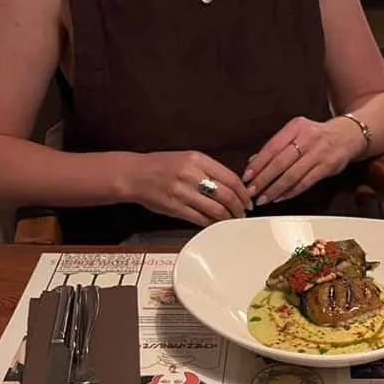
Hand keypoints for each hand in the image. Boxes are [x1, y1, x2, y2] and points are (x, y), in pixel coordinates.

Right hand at [124, 151, 252, 225]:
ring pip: (216, 210)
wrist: (135, 175)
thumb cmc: (162, 166)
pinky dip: (212, 224)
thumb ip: (209, 170)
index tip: (248, 200)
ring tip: (231, 220)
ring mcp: (183, 192)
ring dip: (227, 218)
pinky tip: (216, 224)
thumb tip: (232, 186)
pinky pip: (201, 220)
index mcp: (198, 159)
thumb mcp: (187, 159)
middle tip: (242, 214)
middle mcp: (191, 174)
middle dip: (239, 208)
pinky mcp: (176, 208)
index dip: (243, 193)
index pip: (231, 178)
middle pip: (227, 196)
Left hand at [243, 116, 364, 205]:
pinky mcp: (327, 167)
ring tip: (263, 198)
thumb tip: (253, 162)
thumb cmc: (317, 136)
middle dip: (263, 179)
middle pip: (280, 162)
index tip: (247, 177)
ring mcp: (319, 153)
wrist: (348, 135)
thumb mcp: (297, 133)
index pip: (272, 147)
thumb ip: (276, 147)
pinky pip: (305, 182)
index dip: (258, 164)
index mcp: (296, 126)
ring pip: (292, 175)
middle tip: (251, 192)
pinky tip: (280, 198)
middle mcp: (307, 138)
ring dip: (275, 189)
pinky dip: (290, 192)